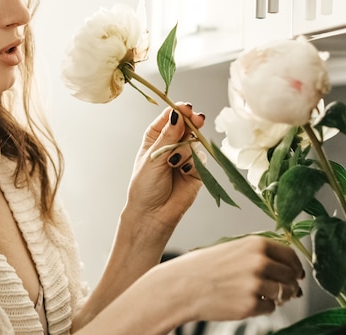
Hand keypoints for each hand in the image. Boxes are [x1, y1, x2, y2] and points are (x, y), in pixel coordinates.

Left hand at [125, 103, 205, 232]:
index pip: (170, 118)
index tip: (185, 108)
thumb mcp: (153, 157)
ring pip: (194, 142)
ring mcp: (185, 157)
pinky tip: (183, 171)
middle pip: (187, 126)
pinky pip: (200, 159)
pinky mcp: (197, 170)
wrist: (153, 214)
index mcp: (156, 137)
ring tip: (173, 163)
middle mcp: (172, 144)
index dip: (178, 111)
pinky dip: (193, 163)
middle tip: (197, 119)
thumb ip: (168, 136)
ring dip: (185, 150)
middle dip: (191, 123)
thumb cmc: (144, 187)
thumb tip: (178, 114)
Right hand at [151, 236, 304, 321]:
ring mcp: (256, 285)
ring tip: (264, 297)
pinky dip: (263, 308)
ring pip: (283, 294)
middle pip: (291, 276)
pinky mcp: (250, 305)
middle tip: (286, 292)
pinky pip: (269, 309)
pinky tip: (247, 304)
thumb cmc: (203, 268)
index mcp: (257, 244)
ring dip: (279, 298)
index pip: (290, 256)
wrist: (182, 286)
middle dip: (291, 286)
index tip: (298, 275)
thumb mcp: (233, 249)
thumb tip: (287, 269)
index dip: (297, 267)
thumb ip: (259, 254)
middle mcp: (260, 262)